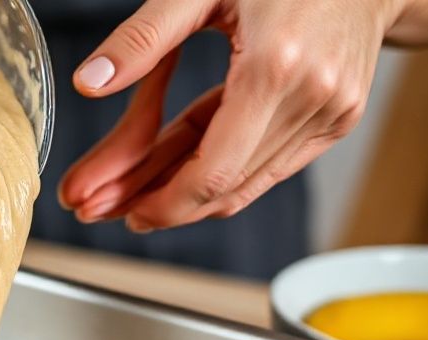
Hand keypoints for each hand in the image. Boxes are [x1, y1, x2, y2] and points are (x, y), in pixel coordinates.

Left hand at [58, 0, 412, 231]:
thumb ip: (141, 38)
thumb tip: (89, 82)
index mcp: (275, 68)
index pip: (215, 172)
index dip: (167, 204)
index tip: (127, 214)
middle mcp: (312, 99)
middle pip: (227, 186)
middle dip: (162, 204)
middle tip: (108, 209)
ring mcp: (332, 113)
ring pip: (248, 182)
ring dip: (188, 195)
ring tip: (133, 194)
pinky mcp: (338, 119)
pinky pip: (271, 164)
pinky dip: (225, 172)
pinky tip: (178, 170)